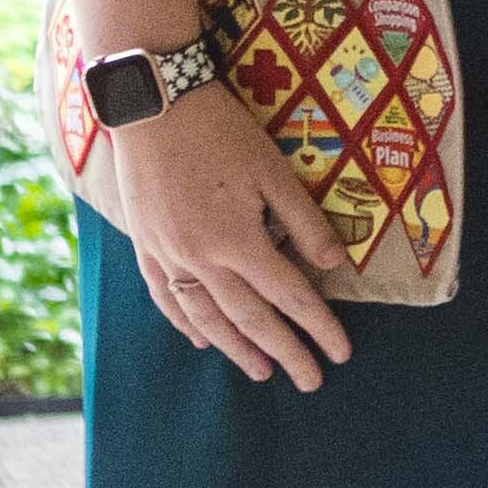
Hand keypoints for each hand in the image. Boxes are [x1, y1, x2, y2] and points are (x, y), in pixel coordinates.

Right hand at [113, 81, 356, 385]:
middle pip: (250, 318)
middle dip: (284, 352)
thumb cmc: (222, 132)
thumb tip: (336, 264)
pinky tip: (202, 341)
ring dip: (236, 348)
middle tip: (310, 381)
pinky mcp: (146, 246)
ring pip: (206, 316)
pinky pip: (166, 298)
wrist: (154, 106)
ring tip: (261, 372)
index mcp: (237, 240)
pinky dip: (186, 323)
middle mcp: (200, 259)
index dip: (318, 326)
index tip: (341, 353)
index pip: (288, 296)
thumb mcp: (274, 171)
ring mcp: (168, 256)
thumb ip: (304, 221)